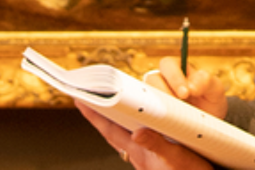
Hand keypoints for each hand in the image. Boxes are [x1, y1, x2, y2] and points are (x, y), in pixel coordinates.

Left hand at [78, 103, 214, 169]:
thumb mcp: (175, 161)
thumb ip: (156, 146)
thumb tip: (138, 132)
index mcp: (138, 150)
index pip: (110, 129)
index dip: (94, 114)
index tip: (79, 98)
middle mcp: (138, 150)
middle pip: (112, 128)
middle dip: (99, 111)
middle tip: (88, 93)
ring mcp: (145, 153)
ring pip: (122, 132)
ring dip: (113, 116)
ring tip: (105, 101)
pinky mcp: (155, 154)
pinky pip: (136, 135)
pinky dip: (131, 124)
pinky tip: (134, 118)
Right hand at [145, 56, 227, 119]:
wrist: (208, 123)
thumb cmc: (210, 101)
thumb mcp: (215, 90)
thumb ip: (207, 82)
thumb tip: (191, 87)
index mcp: (176, 69)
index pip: (167, 65)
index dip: (174, 78)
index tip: (185, 94)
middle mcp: (160, 81)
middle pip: (151, 80)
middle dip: (163, 94)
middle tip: (176, 108)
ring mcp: (152, 98)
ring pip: (145, 98)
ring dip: (155, 108)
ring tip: (169, 120)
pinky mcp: (149, 116)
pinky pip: (143, 117)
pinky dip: (150, 123)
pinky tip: (161, 131)